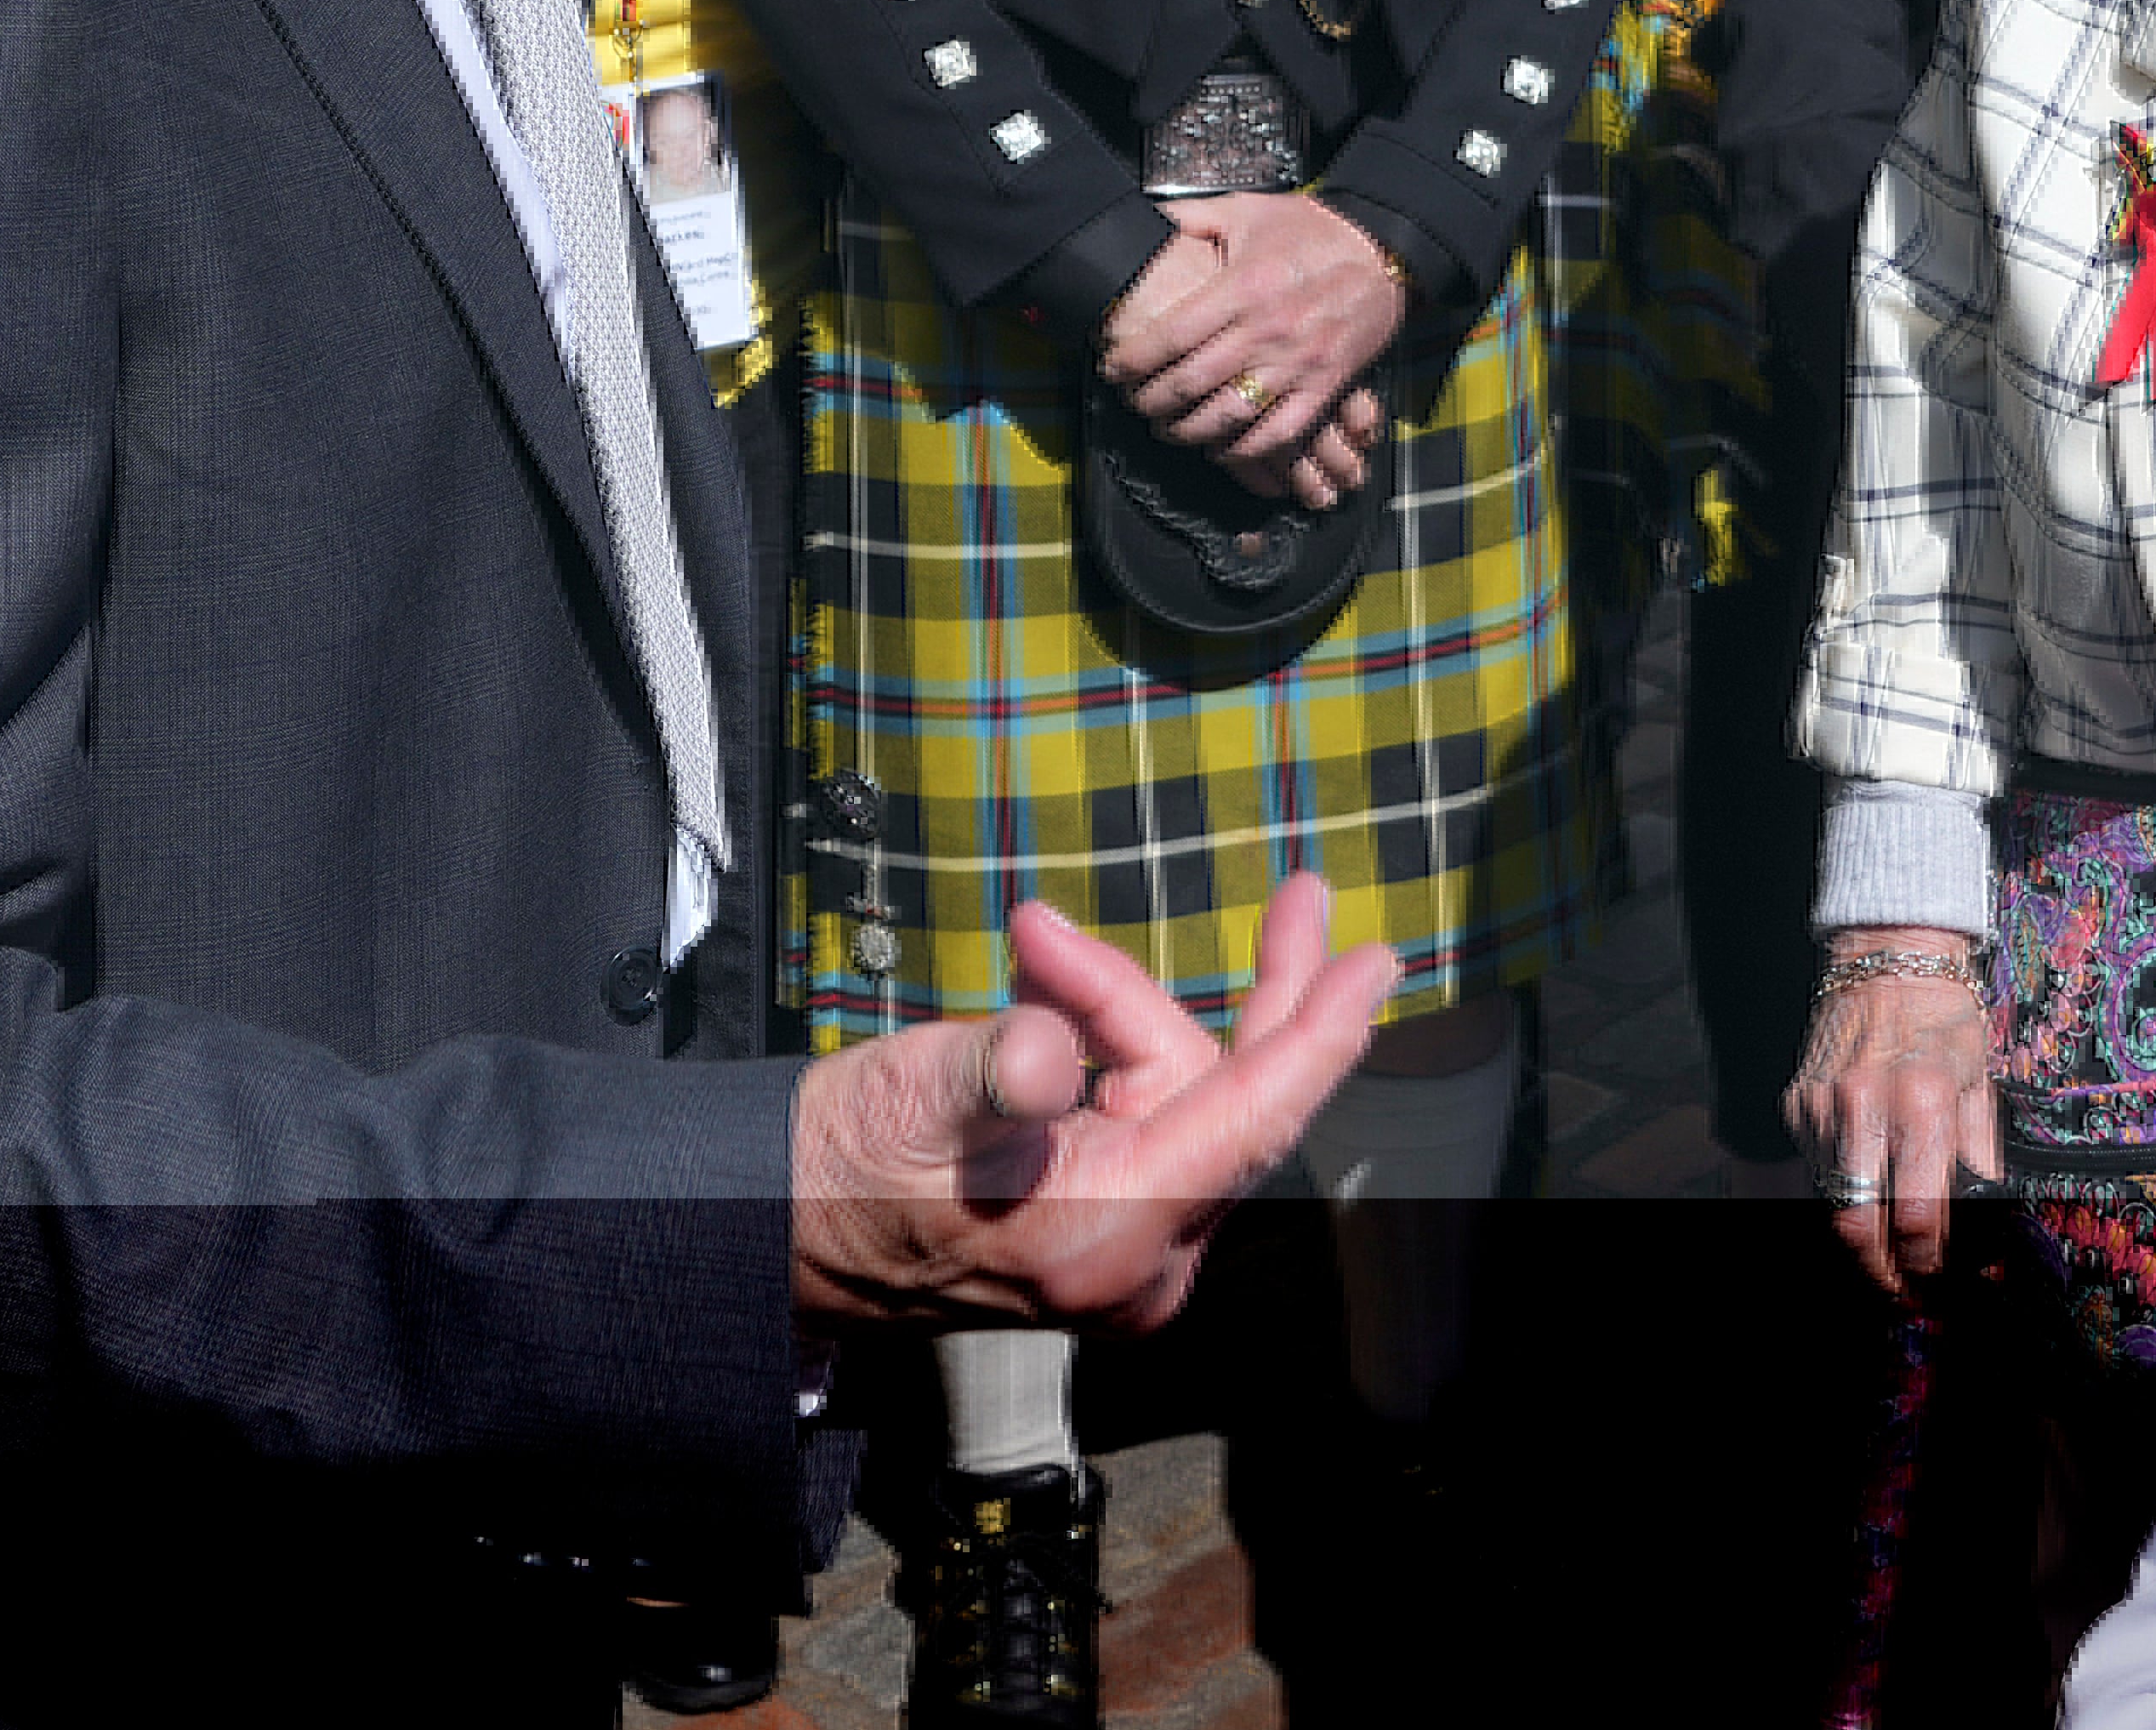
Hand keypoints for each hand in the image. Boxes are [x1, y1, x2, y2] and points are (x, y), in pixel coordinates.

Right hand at [792, 884, 1400, 1330]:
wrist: (777, 1230)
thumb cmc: (843, 1168)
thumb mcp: (914, 1103)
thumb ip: (994, 1072)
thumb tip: (1050, 1052)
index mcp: (1108, 1237)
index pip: (1251, 1121)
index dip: (1321, 1034)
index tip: (1378, 960)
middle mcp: (1136, 1257)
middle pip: (1234, 1099)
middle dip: (1258, 994)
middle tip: (1308, 899)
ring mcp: (1124, 1247)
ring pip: (1183, 1091)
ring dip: (1128, 1008)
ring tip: (1038, 946)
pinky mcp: (1103, 1225)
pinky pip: (1149, 1110)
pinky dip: (1115, 1041)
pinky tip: (1051, 991)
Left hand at [1096, 195, 1401, 501]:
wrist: (1386, 250)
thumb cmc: (1312, 230)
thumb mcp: (1249, 208)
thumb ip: (1193, 216)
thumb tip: (1144, 217)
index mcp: (1244, 286)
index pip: (1171, 335)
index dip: (1132, 359)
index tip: (1111, 367)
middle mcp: (1267, 329)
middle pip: (1191, 381)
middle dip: (1150, 400)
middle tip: (1133, 402)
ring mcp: (1298, 362)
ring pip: (1229, 414)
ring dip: (1188, 431)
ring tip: (1167, 429)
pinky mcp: (1325, 385)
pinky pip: (1279, 432)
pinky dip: (1245, 449)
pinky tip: (1221, 448)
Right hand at [1783, 930, 1999, 1297]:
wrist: (1890, 957)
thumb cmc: (1943, 1018)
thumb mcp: (1980, 1084)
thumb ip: (1981, 1157)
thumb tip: (1990, 1217)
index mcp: (1925, 1102)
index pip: (1918, 1216)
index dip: (1929, 1260)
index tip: (1939, 1274)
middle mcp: (1866, 1105)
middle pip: (1858, 1227)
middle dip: (1880, 1270)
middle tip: (1902, 1284)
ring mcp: (1824, 1105)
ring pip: (1832, 1202)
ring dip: (1861, 1227)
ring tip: (1887, 1238)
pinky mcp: (1798, 1103)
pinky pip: (1817, 1165)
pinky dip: (1840, 1183)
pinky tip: (1865, 1174)